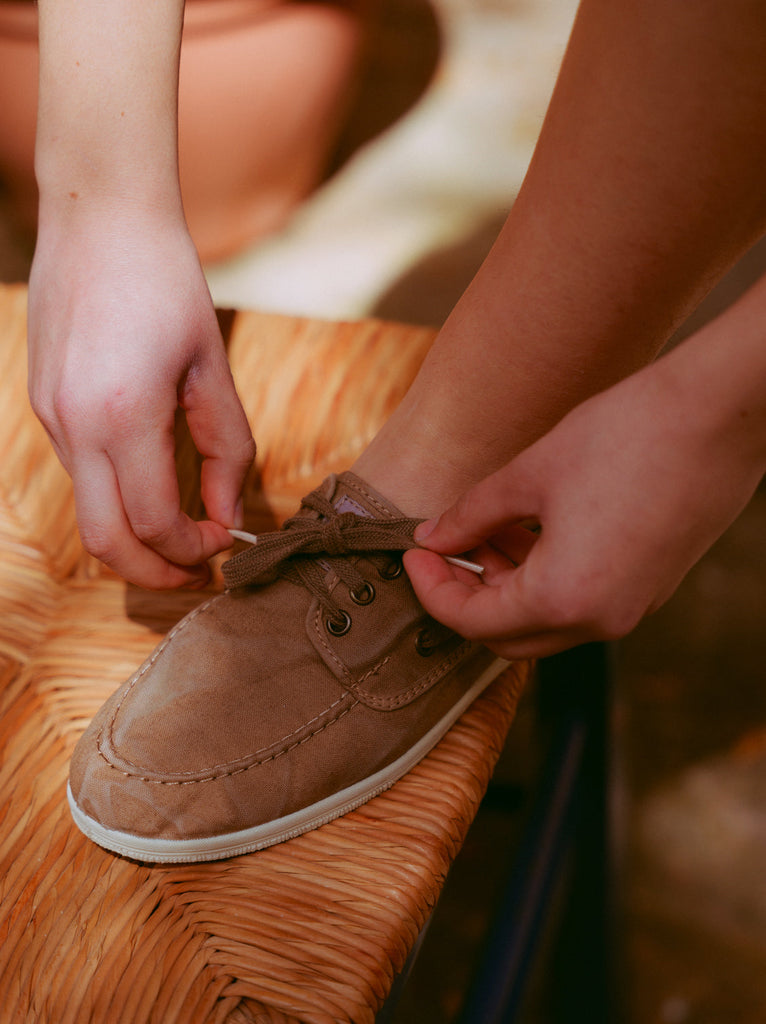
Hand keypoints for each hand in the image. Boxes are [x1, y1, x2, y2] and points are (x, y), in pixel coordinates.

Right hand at [28, 204, 255, 587]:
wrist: (98, 216)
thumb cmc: (166, 281)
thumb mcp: (211, 367)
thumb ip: (228, 448)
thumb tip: (228, 514)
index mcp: (122, 417)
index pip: (155, 523)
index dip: (195, 549)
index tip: (225, 542)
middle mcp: (74, 426)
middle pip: (105, 542)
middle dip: (154, 572)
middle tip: (196, 570)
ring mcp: (50, 417)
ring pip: (89, 511)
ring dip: (135, 535)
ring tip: (183, 528)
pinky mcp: (44, 404)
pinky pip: (79, 473)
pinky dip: (116, 496)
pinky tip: (151, 481)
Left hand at [404, 354, 765, 657]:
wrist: (719, 413)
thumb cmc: (627, 435)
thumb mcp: (529, 474)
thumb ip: (471, 516)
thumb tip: (434, 539)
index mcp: (565, 598)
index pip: (473, 622)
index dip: (432, 588)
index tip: (413, 553)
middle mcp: (602, 619)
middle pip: (509, 637)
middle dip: (466, 597)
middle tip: (442, 550)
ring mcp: (633, 607)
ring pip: (547, 622)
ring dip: (506, 585)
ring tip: (486, 528)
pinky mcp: (652, 586)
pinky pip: (583, 603)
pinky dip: (545, 579)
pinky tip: (531, 530)